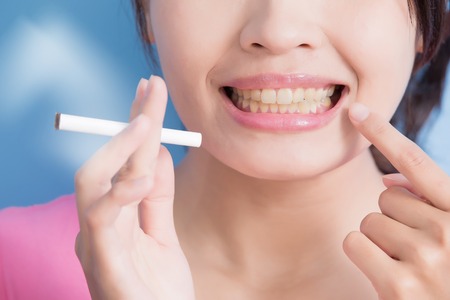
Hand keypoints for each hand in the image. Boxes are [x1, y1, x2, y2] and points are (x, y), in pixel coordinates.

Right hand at [74, 76, 194, 299]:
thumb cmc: (158, 289)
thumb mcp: (163, 234)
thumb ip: (157, 197)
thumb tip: (157, 151)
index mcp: (113, 218)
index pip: (122, 163)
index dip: (134, 125)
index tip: (149, 91)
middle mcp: (98, 227)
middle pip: (104, 162)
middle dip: (128, 125)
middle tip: (152, 91)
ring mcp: (95, 245)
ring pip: (90, 183)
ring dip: (119, 149)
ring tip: (147, 124)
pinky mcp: (102, 266)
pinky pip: (99, 222)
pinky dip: (118, 195)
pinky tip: (141, 179)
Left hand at [343, 103, 449, 299]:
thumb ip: (430, 203)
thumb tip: (388, 178)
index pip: (417, 163)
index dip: (384, 134)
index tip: (357, 111)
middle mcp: (448, 230)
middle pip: (385, 195)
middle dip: (393, 216)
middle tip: (413, 246)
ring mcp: (425, 258)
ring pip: (368, 220)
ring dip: (379, 239)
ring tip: (405, 263)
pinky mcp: (400, 286)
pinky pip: (355, 243)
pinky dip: (363, 255)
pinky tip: (388, 275)